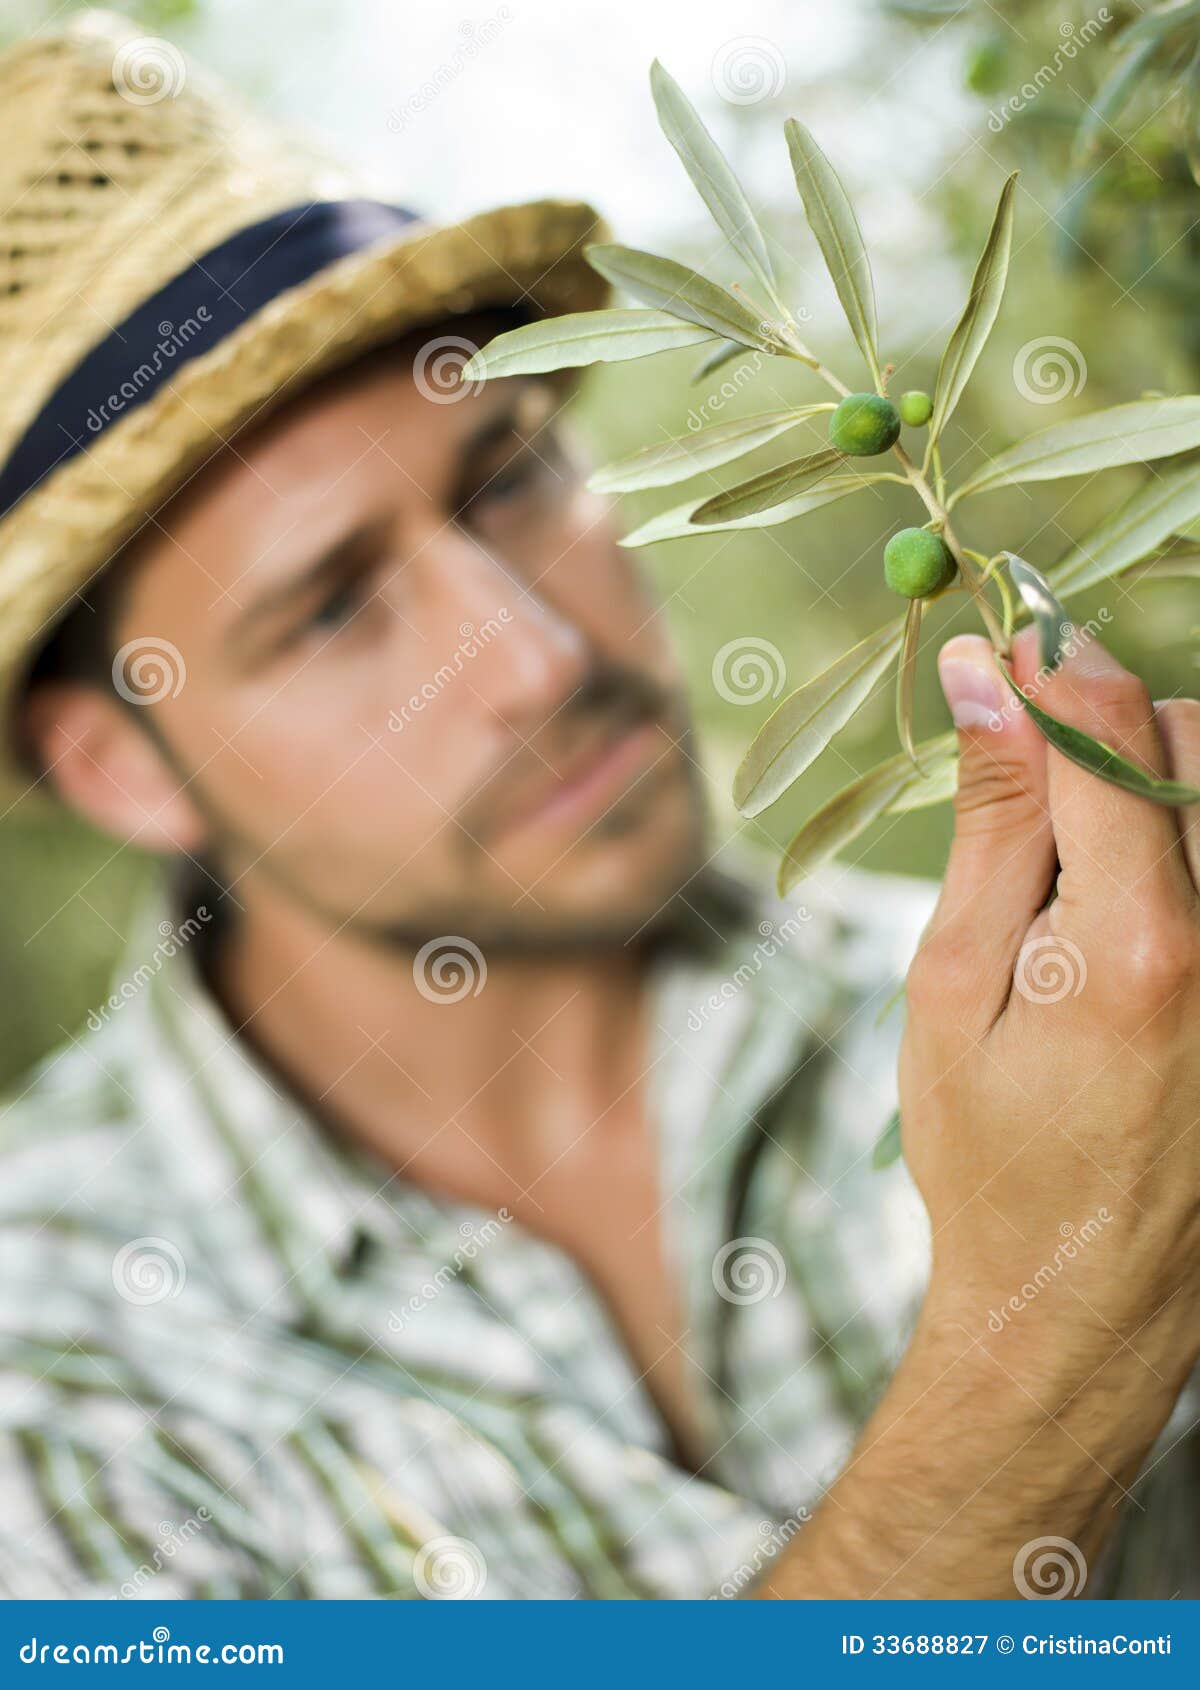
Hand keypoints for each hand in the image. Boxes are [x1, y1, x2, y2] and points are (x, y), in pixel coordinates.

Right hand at [758, 627, 1199, 1598]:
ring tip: (1089, 867)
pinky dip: (1190, 849)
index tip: (1002, 644)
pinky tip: (1141, 910)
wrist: (1078, 1301)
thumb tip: (986, 680)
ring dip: (1164, 783)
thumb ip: (991, 825)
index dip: (1052, 664)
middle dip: (1112, 727)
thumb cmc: (989, 1155)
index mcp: (1136, 949)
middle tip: (1037, 786)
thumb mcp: (952, 987)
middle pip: (1199, 741)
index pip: (1112, 734)